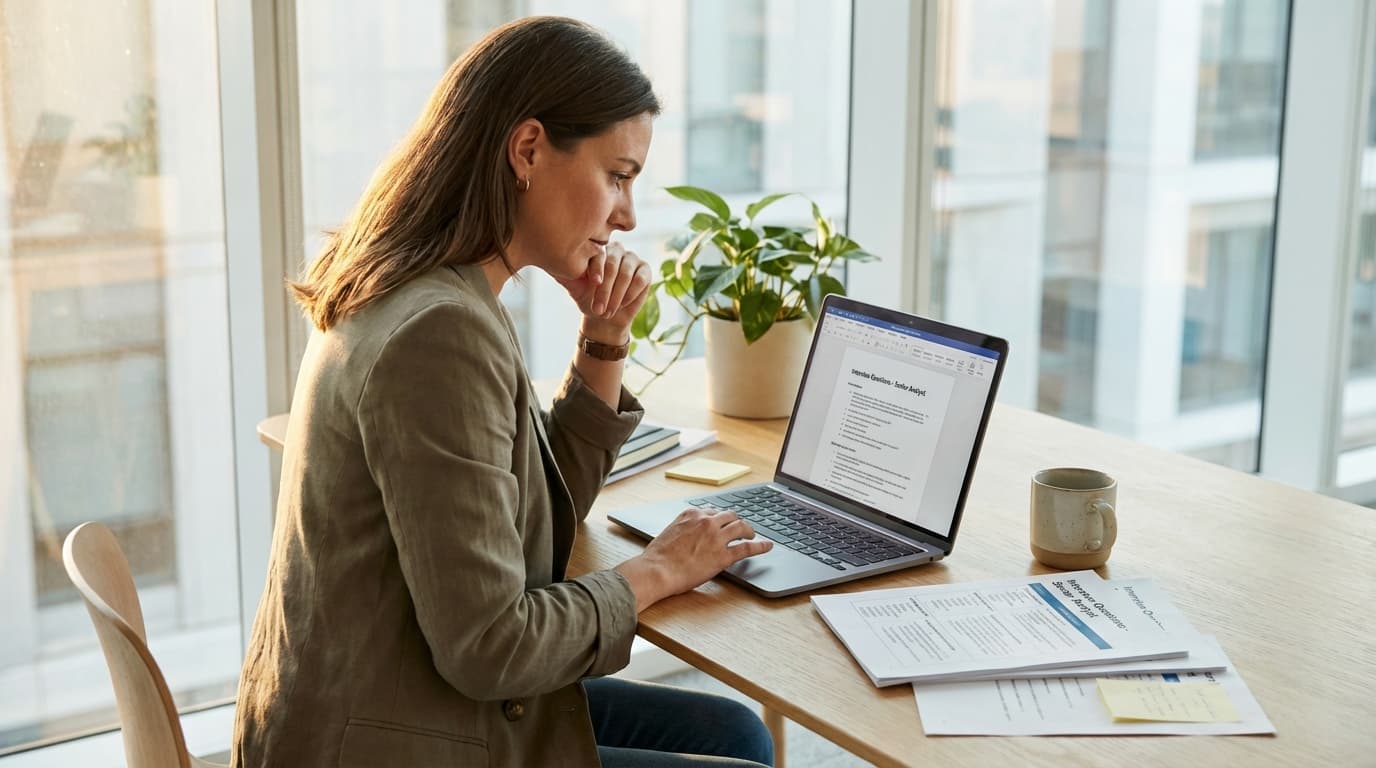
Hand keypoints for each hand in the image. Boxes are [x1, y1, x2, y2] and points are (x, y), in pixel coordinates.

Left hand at [556, 242, 651, 334]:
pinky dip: (631, 293)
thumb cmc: (588, 298)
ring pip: (627, 272)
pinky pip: (641, 279)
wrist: (605, 317)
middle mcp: (617, 250)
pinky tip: (623, 304)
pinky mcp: (645, 270)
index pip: (598, 254)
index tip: (592, 285)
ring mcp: (633, 259)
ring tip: (608, 311)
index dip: (596, 270)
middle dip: (606, 289)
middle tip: (599, 309)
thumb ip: (564, 274)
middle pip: (613, 263)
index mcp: (599, 249)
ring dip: (617, 294)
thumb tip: (547, 262)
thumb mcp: (574, 287)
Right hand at [615, 508, 773, 609]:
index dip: (721, 518)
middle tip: (741, 528)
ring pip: (741, 527)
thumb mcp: (669, 533)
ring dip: (749, 530)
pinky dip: (760, 546)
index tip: (724, 522)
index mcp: (692, 514)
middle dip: (737, 521)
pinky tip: (767, 546)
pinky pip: (747, 548)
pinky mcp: (722, 555)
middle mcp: (706, 522)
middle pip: (730, 516)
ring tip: (752, 535)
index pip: (713, 511)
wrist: (656, 570)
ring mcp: (716, 537)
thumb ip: (684, 529)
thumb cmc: (658, 557)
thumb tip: (688, 535)